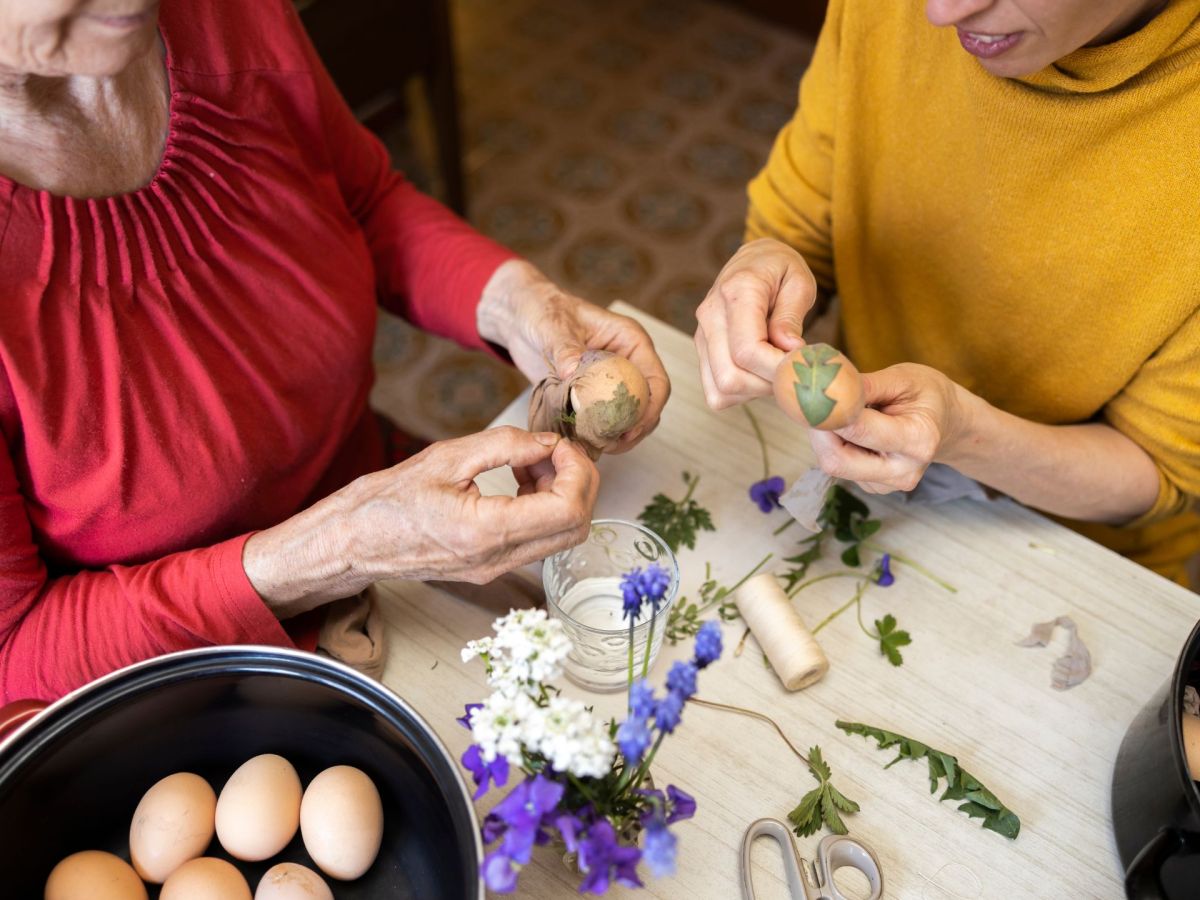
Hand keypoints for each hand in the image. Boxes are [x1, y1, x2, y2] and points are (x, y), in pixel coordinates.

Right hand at [244, 427, 598, 614]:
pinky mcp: (492, 566)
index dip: (577, 472)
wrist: (353, 542)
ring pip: (562, 536)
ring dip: (563, 494)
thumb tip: (546, 442)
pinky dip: (545, 507)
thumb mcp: (446, 457)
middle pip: (576, 528)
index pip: (568, 510)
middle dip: (579, 483)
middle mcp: (498, 559)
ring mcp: (497, 568)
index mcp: (487, 532)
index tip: (559, 445)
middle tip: (554, 451)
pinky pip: (538, 539)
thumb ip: (504, 446)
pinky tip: (520, 480)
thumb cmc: (387, 501)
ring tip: (532, 461)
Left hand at [477, 260, 668, 451]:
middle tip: (613, 444)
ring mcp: (610, 381)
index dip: (650, 409)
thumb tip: (572, 370)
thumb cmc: (542, 310)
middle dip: (635, 428)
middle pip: (647, 405)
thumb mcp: (553, 327)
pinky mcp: (591, 395)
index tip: (631, 428)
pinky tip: (583, 443)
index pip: (656, 381)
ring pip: (628, 416)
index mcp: (630, 341)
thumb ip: (565, 348)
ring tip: (598, 447)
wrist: (520, 318)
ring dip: (618, 435)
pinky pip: (603, 420)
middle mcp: (627, 363)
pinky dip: (597, 433)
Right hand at [695, 238, 817, 409]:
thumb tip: (789, 350)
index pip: (747, 350)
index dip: (776, 368)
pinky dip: (741, 393)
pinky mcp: (701, 351)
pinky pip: (716, 392)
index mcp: (737, 292)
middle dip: (767, 383)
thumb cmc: (780, 270)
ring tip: (775, 368)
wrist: (754, 260)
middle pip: (730, 376)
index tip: (801, 365)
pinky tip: (758, 373)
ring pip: (721, 389)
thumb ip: (792, 316)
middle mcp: (710, 315)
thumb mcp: (799, 282)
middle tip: (790, 370)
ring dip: (755, 390)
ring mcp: (701, 335)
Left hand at [809, 364, 970, 493]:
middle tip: (812, 404)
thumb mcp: (904, 378)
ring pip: (834, 465)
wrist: (945, 422)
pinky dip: (834, 445)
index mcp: (918, 440)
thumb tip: (829, 387)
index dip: (831, 414)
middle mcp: (903, 470)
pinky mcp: (873, 487)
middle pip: (838, 461)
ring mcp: (888, 484)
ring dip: (824, 438)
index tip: (814, 395)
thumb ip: (867, 385)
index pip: (861, 431)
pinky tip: (849, 429)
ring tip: (838, 412)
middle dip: (818, 432)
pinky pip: (840, 467)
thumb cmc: (925, 395)